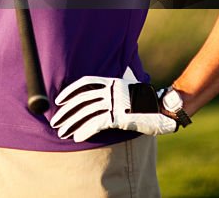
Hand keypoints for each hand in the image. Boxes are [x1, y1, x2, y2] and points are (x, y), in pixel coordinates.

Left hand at [50, 67, 177, 141]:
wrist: (164, 110)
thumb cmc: (146, 100)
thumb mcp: (128, 87)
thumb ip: (115, 85)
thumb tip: (106, 83)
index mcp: (112, 82)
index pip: (85, 83)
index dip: (70, 92)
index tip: (59, 100)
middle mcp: (111, 91)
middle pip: (82, 100)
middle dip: (66, 112)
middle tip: (54, 121)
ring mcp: (115, 104)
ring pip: (86, 113)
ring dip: (71, 123)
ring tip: (61, 132)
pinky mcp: (118, 117)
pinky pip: (96, 124)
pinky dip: (84, 131)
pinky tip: (76, 137)